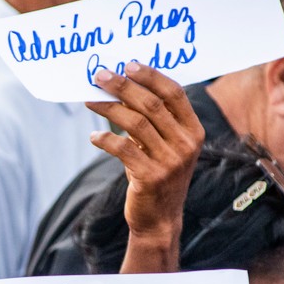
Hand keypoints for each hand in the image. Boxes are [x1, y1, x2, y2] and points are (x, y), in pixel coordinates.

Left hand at [86, 64, 203, 272]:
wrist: (159, 218)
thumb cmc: (158, 174)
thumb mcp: (165, 146)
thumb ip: (154, 120)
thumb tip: (123, 84)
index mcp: (193, 131)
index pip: (174, 94)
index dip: (151, 76)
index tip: (128, 64)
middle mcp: (186, 144)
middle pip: (151, 104)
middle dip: (123, 86)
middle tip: (100, 75)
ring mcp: (170, 161)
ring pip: (135, 123)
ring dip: (109, 107)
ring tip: (89, 100)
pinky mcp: (151, 177)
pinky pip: (123, 149)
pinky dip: (105, 139)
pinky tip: (93, 136)